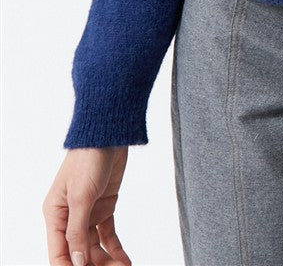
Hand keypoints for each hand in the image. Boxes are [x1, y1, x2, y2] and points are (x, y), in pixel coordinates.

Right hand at [42, 146, 131, 265]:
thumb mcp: (81, 196)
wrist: (109, 133)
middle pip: (78, 252)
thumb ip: (78, 231)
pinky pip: (107, 234)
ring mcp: (87, 212)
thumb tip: (77, 262)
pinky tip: (124, 259)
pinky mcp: (104, 206)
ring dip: (107, 260)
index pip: (59, 252)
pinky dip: (115, 248)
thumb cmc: (88, 158)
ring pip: (94, 246)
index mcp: (55, 214)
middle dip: (93, 265)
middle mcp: (69, 216)